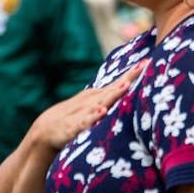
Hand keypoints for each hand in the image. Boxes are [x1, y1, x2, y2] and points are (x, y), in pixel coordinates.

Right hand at [29, 62, 144, 151]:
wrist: (45, 131)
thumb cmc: (75, 117)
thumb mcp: (94, 107)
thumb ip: (110, 99)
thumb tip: (130, 90)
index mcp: (99, 96)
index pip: (119, 82)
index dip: (133, 73)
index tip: (148, 62)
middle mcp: (93, 100)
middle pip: (114, 87)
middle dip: (129, 77)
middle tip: (143, 66)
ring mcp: (83, 112)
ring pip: (102, 101)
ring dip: (114, 93)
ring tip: (127, 84)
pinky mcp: (74, 126)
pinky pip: (86, 121)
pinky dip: (94, 116)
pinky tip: (103, 111)